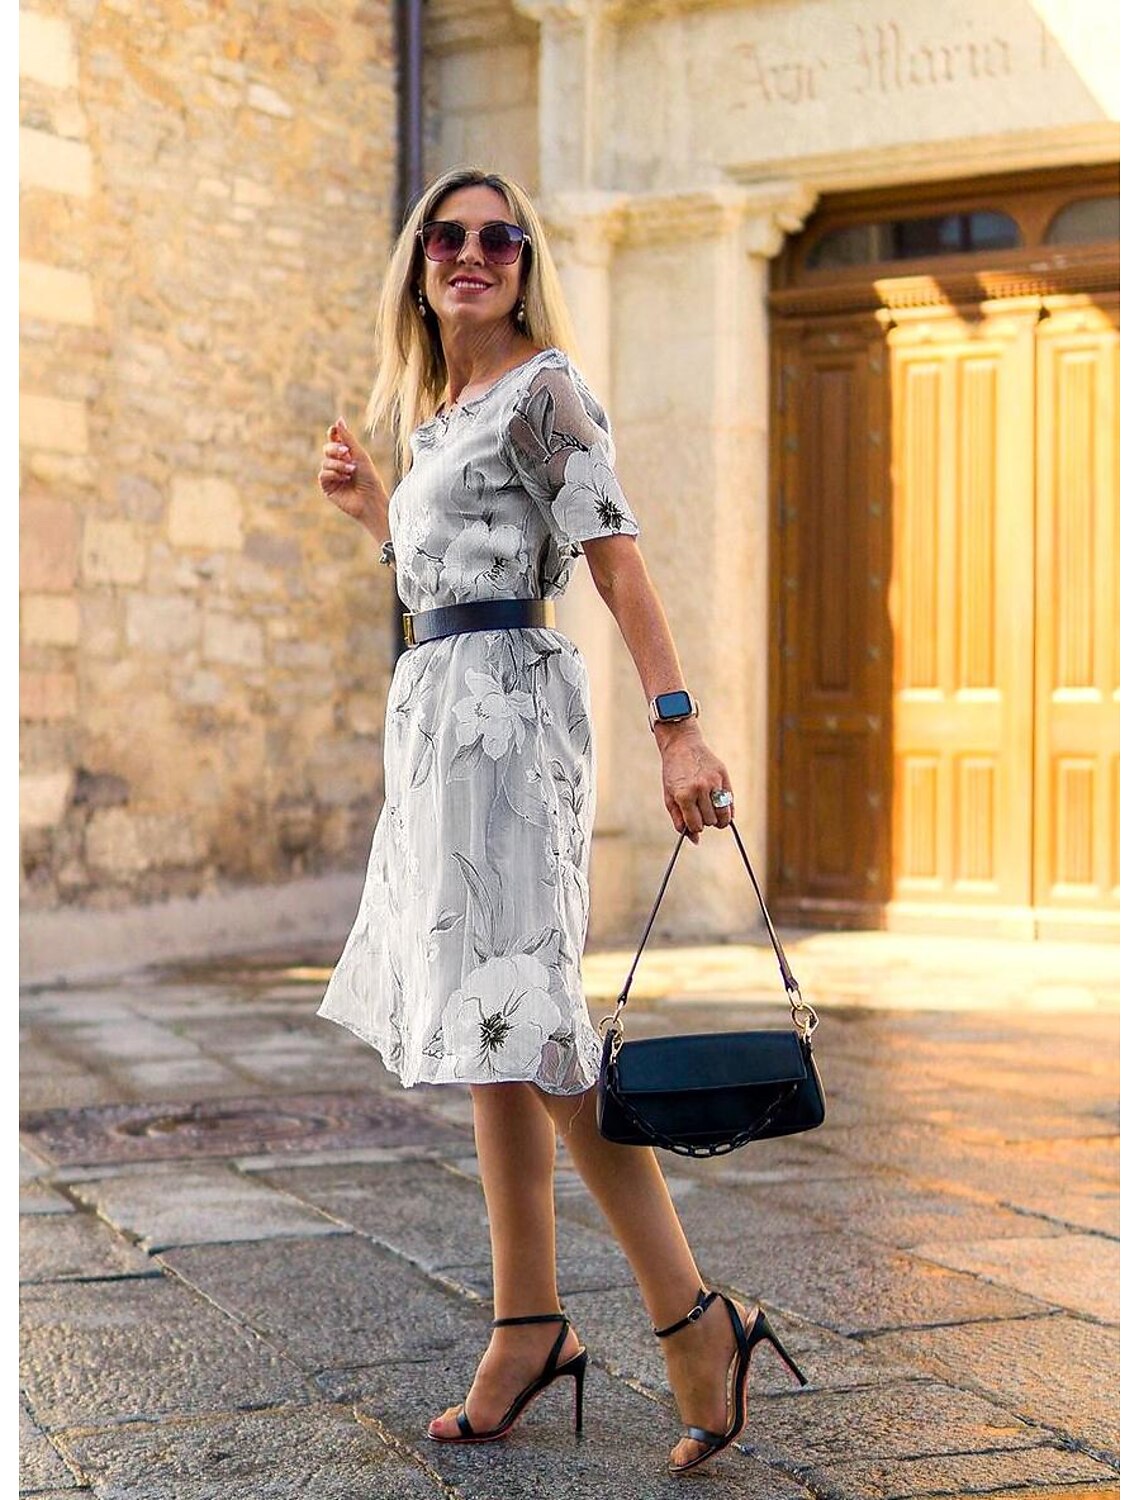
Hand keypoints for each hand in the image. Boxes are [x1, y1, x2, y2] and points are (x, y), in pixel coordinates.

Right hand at [318, 417, 385, 532]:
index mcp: (347, 456)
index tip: (334, 430)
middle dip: (335, 449)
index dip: (333, 434)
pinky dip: (333, 474)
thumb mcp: (359, 455)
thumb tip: (338, 419)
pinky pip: (323, 474)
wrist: (371, 500)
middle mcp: (338, 465)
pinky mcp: (328, 488)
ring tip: (351, 471)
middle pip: (327, 449)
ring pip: (325, 462)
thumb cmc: (369, 478)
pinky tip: (345, 479)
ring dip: (338, 464)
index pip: (335, 440)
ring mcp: (332, 476)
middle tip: (347, 452)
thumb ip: (347, 438)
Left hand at [656, 723, 733, 842]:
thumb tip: (695, 840)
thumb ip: (680, 820)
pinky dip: (728, 810)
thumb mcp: (670, 797)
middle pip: (710, 821)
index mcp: (684, 795)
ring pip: (723, 814)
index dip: (694, 827)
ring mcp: (714, 782)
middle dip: (705, 820)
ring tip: (711, 811)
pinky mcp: (724, 776)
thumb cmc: (673, 774)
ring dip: (718, 818)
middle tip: (700, 811)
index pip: (696, 825)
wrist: (682, 746)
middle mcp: (700, 789)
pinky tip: (722, 808)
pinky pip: (731, 802)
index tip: (693, 821)